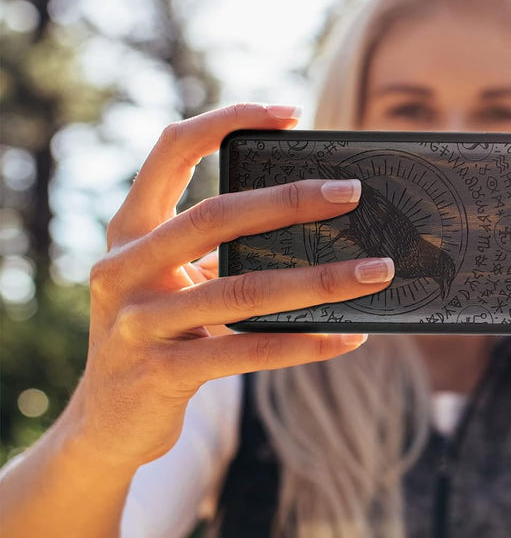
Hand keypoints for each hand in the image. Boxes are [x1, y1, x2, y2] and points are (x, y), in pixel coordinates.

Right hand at [73, 104, 393, 471]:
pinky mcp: (160, 374)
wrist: (106, 423)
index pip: (172, 150)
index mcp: (130, 229)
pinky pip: (247, 352)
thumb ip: (218, 250)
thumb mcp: (173, 280)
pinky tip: (349, 336)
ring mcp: (137, 323)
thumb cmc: (158, 332)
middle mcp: (124, 267)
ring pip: (242, 290)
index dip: (227, 121)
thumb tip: (316, 223)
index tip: (290, 114)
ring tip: (376, 271)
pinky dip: (304, 343)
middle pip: (215, 216)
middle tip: (352, 194)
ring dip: (320, 279)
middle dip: (290, 200)